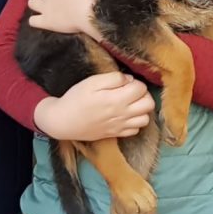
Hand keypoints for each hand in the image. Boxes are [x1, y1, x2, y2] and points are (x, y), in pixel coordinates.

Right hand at [33, 72, 154, 141]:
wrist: (63, 122)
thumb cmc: (76, 99)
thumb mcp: (92, 82)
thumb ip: (113, 78)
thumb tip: (129, 79)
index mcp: (117, 100)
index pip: (142, 89)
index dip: (136, 82)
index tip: (125, 82)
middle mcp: (122, 115)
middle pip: (149, 104)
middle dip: (144, 95)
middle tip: (131, 91)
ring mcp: (120, 126)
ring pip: (145, 119)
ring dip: (142, 109)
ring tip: (131, 103)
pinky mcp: (115, 134)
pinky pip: (136, 131)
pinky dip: (135, 122)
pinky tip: (125, 115)